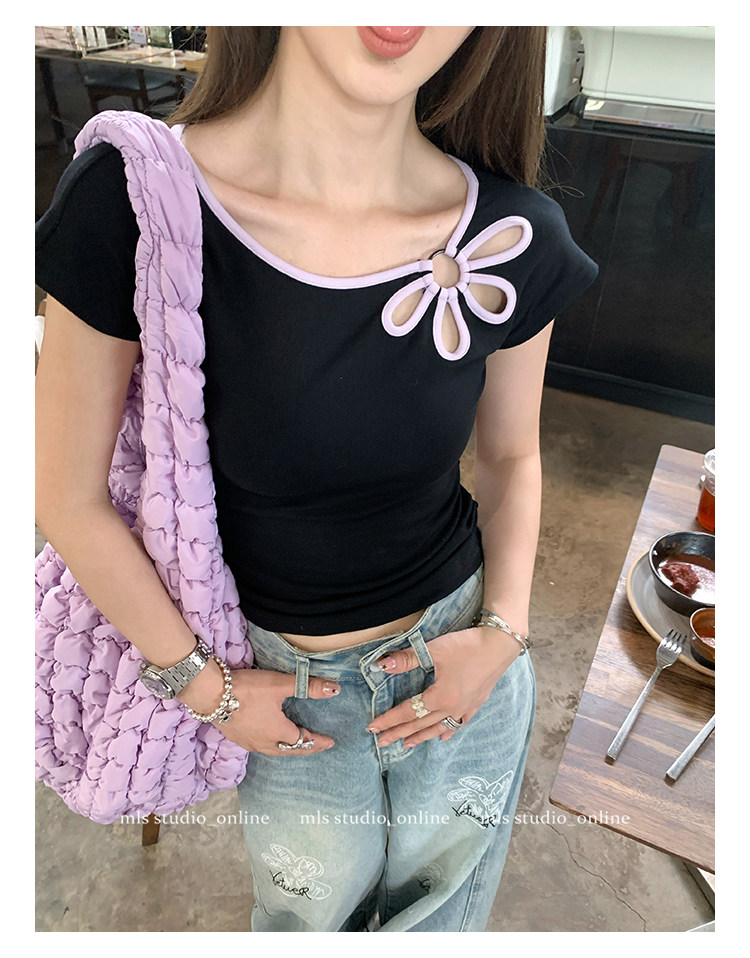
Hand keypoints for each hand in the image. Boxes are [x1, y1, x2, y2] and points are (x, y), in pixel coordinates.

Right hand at [178, 661, 339, 755]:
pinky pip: (259, 746)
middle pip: (289, 750)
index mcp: (277, 732)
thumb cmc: (248, 689)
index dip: (317, 741)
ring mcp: (247, 741)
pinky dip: (270, 745)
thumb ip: (308, 687)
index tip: (330, 742)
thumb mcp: (281, 684)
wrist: (210, 693)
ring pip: (273, 750)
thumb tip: (335, 690)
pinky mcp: (235, 736)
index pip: (303, 741)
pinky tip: (268, 738)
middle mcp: (263, 742)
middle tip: (316, 746)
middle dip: (304, 749)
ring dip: (287, 749)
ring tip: (294, 744)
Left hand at [366, 626, 521, 747]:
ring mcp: (466, 708)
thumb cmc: (467, 646)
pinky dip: (448, 732)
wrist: (500, 644)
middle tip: (381, 742)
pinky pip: (458, 723)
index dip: (389, 719)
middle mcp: (452, 708)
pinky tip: (443, 737)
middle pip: (421, 724)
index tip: (373, 727)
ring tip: (407, 745)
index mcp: (440, 697)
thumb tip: (381, 665)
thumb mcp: (434, 650)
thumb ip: (407, 659)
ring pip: (439, 728)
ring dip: (421, 736)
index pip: (408, 712)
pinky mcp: (476, 703)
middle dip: (399, 733)